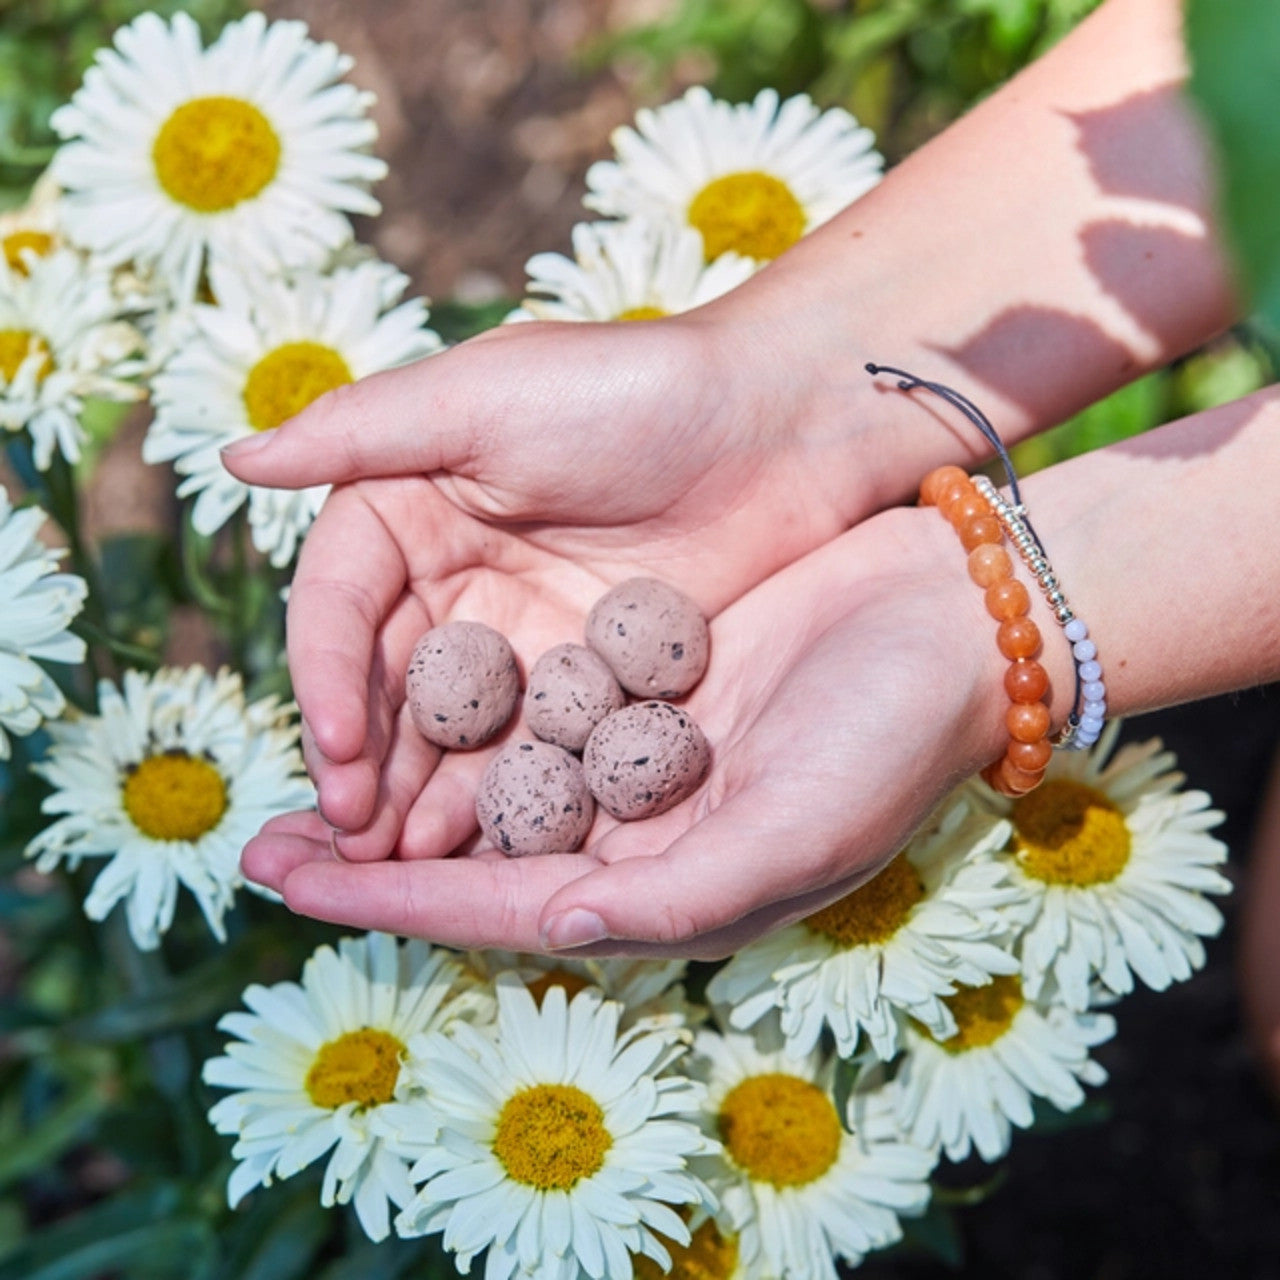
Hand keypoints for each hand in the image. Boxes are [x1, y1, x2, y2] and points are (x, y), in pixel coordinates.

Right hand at [223, 306, 889, 852]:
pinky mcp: (591, 677)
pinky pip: (532, 747)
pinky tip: (484, 850)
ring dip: (419, 795)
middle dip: (363, 759)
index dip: (327, 677)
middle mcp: (455, 579)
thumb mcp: (489, 394)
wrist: (783, 422)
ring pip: (452, 731)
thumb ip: (362, 430)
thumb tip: (235, 458)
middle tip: (351, 837)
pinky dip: (505, 795)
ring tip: (398, 865)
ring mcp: (524, 635)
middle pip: (387, 684)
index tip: (335, 748)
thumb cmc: (635, 386)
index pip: (341, 606)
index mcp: (410, 509)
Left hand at [241, 505, 1025, 957]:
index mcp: (670, 889)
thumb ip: (671, 896)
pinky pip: (535, 705)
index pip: (507, 910)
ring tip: (307, 774)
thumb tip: (550, 929)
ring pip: (493, 782)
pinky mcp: (644, 682)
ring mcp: (638, 756)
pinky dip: (464, 709)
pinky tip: (397, 689)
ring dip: (404, 781)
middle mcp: (641, 833)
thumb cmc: (888, 732)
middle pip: (480, 856)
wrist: (946, 615)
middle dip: (375, 854)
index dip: (396, 901)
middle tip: (263, 843)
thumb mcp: (792, 831)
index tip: (292, 886)